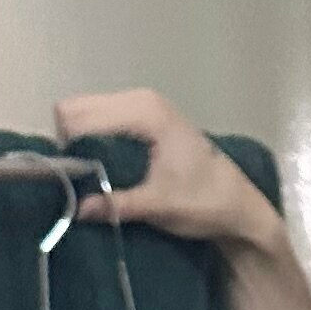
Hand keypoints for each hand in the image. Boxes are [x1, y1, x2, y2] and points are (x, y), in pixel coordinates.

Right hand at [52, 90, 269, 253]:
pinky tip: (105, 167)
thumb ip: (116, 204)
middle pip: (76, 108)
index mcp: (145, 113)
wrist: (240, 205)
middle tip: (81, 178)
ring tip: (93, 175)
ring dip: (81, 141)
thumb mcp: (159, 206)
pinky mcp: (144, 117)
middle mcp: (142, 100)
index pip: (79, 116)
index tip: (77, 180)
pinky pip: (101, 119)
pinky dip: (94, 139)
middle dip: (71, 142)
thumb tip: (75, 209)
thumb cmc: (206, 202)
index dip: (70, 148)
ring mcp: (143, 105)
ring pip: (86, 112)